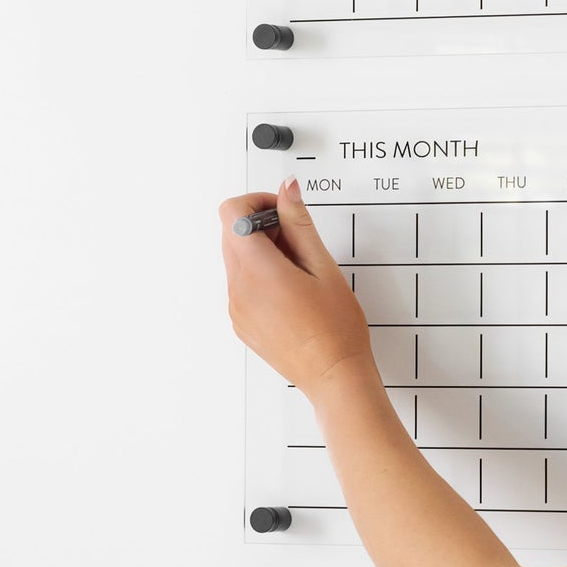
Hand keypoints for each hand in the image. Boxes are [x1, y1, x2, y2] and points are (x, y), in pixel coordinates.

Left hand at [218, 178, 378, 400]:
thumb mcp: (323, 266)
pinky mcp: (240, 322)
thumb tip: (286, 190)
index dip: (256, 202)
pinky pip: (241, 285)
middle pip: (231, 234)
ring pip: (236, 259)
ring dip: (261, 252)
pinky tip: (291, 290)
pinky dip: (259, 276)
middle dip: (260, 226)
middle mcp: (238, 289)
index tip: (281, 211)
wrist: (334, 376)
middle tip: (296, 239)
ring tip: (299, 269)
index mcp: (257, 271)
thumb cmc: (336, 329)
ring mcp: (236, 308)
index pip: (231, 213)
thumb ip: (299, 223)